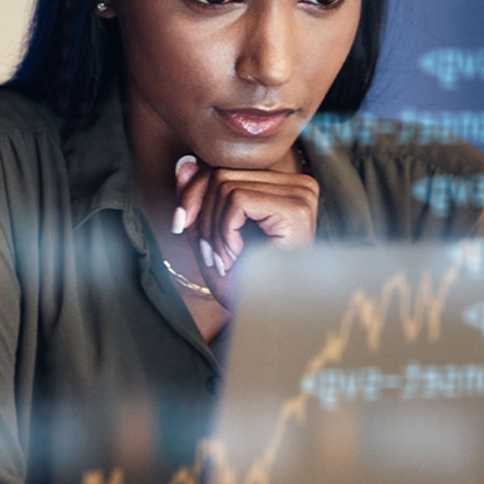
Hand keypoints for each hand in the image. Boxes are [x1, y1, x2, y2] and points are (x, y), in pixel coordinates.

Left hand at [170, 154, 319, 303]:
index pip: (224, 168)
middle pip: (220, 174)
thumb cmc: (247, 286)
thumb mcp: (211, 236)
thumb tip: (184, 164)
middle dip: (202, 217)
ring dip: (212, 230)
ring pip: (224, 186)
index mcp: (285, 187)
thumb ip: (199, 200)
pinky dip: (224, 232)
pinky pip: (236, 200)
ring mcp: (302, 193)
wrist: (274, 320)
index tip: (182, 227)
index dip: (193, 196)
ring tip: (223, 260)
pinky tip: (236, 257)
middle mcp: (299, 184)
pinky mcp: (296, 207)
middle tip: (210, 254)